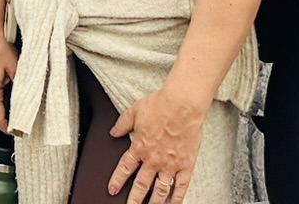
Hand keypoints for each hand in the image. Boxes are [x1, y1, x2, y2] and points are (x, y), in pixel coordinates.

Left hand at [109, 82, 207, 199]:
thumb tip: (113, 131)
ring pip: (160, 190)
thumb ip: (122, 123)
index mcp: (140, 147)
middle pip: (141, 185)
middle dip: (134, 199)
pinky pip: (181, 187)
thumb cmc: (160, 105)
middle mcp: (153, 159)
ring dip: (154, 202)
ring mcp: (170, 164)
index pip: (125, 169)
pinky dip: (177, 198)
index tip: (112, 190)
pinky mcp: (186, 165)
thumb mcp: (134, 111)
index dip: (117, 180)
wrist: (182, 104)